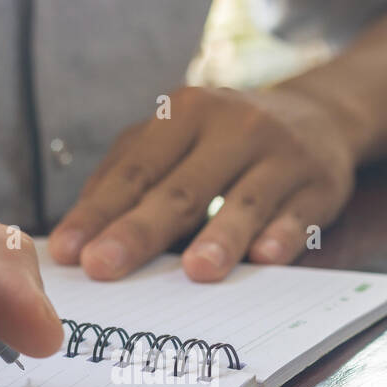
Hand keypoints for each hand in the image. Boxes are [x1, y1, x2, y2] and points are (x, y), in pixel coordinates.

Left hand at [49, 85, 356, 280]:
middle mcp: (234, 127)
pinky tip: (265, 258)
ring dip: (220, 239)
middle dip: (138, 232)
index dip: (98, 212)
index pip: (134, 171)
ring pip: (244, 203)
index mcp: (185, 113)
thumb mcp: (175, 139)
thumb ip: (127, 177)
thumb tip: (75, 239)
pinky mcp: (319, 185)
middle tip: (103, 267)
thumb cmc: (223, 140)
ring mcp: (281, 156)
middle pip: (180, 190)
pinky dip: (283, 236)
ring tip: (195, 272)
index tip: (67, 252)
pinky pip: (299, 216)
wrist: (319, 115)